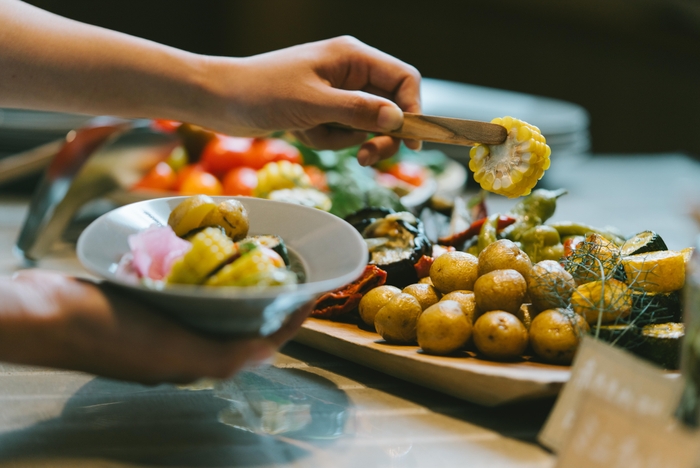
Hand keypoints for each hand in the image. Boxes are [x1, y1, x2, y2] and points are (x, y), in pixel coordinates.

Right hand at [0, 270, 310, 383]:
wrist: (44, 314)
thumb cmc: (108, 334)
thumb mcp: (171, 351)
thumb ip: (221, 357)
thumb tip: (270, 353)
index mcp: (197, 360)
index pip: (260, 342)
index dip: (291, 319)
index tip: (316, 290)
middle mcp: (186, 345)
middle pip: (244, 322)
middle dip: (273, 298)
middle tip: (294, 267)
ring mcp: (166, 324)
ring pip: (219, 303)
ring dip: (243, 282)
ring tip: (264, 255)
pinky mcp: (148, 302)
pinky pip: (190, 287)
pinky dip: (208, 271)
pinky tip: (213, 249)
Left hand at [196, 36, 421, 165]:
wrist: (219, 101)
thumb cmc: (262, 93)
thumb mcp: (313, 104)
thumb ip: (358, 111)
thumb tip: (398, 119)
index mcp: (352, 56)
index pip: (403, 79)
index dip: (414, 109)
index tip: (412, 142)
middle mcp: (350, 72)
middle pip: (389, 107)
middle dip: (377, 134)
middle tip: (365, 158)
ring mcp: (336, 92)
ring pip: (364, 125)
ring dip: (341, 138)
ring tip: (310, 131)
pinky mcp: (322, 109)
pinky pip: (341, 132)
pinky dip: (325, 139)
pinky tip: (301, 132)